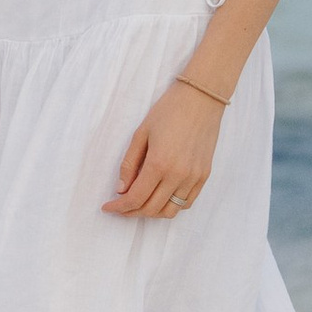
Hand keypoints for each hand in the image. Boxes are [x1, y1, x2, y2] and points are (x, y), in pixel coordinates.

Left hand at [106, 74, 224, 219]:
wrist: (201, 98)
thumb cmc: (168, 111)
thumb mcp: (141, 133)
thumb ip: (130, 164)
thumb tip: (121, 189)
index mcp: (159, 164)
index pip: (136, 198)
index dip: (119, 207)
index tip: (107, 207)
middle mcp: (178, 176)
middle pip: (151, 209)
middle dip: (131, 212)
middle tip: (120, 206)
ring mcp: (193, 178)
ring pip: (170, 211)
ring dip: (151, 212)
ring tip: (139, 203)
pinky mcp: (204, 176)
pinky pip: (186, 203)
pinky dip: (170, 206)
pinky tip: (160, 197)